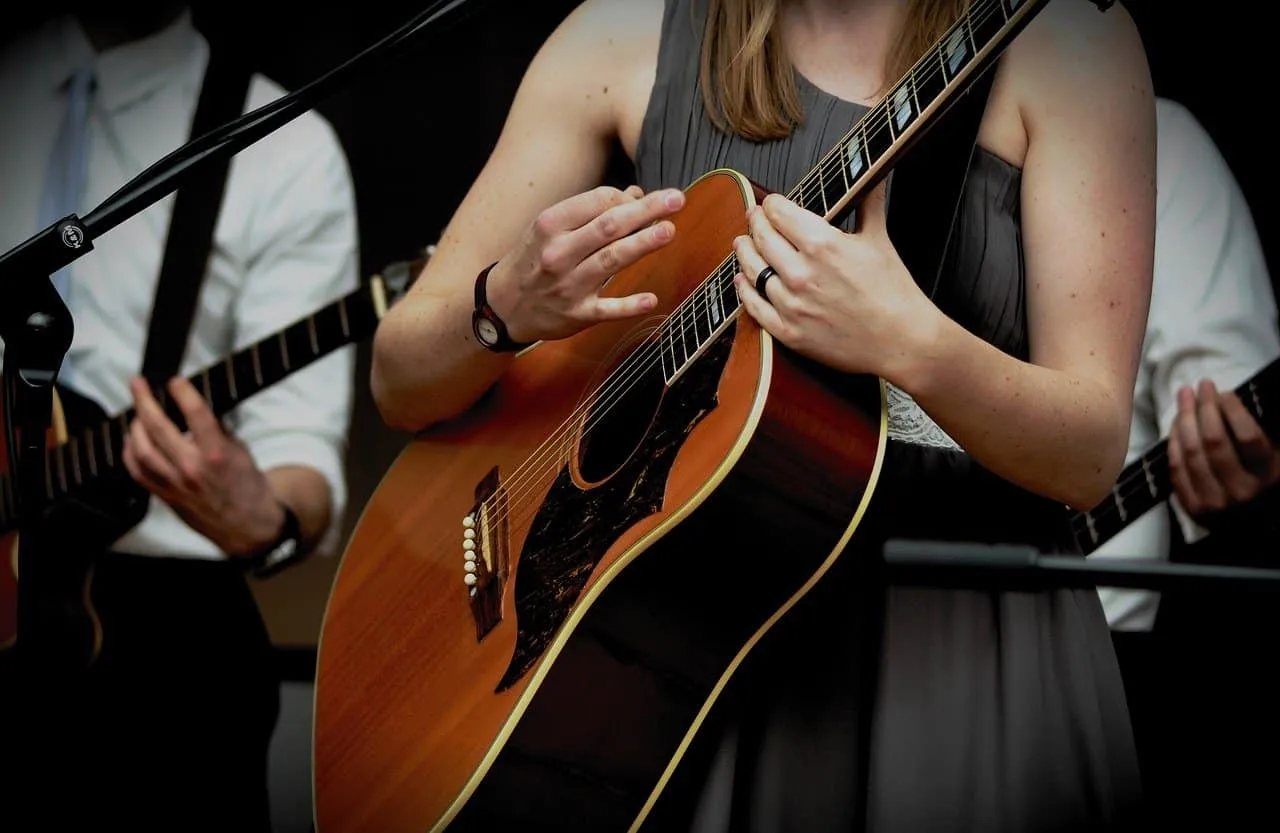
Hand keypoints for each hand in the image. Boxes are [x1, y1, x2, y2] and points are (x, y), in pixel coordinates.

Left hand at [122, 377, 284, 558]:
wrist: (247, 525)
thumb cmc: (247, 487)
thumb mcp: (240, 451)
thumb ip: (216, 431)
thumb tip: (194, 410)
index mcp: (216, 454)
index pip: (195, 413)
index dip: (182, 392)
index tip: (175, 381)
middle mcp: (191, 468)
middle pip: (157, 427)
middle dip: (144, 400)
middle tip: (138, 384)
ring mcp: (175, 484)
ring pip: (141, 449)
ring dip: (135, 426)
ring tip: (137, 413)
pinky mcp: (165, 495)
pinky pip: (137, 471)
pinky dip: (130, 453)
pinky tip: (131, 441)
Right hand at [486, 184, 685, 342]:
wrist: (502, 305)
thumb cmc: (533, 259)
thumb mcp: (550, 228)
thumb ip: (590, 212)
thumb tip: (635, 195)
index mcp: (551, 225)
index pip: (598, 201)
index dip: (628, 198)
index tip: (647, 199)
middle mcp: (559, 253)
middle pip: (609, 226)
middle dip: (645, 211)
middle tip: (676, 199)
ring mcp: (568, 285)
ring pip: (611, 260)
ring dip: (642, 244)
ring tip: (668, 231)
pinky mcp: (576, 314)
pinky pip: (607, 309)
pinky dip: (629, 306)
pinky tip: (652, 299)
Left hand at [731, 185, 937, 378]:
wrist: (901, 340)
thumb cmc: (894, 293)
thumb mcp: (880, 239)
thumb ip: (868, 203)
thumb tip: (872, 174)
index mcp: (822, 244)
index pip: (780, 213)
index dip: (772, 204)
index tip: (771, 203)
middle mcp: (801, 272)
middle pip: (762, 237)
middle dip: (755, 223)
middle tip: (754, 217)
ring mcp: (792, 303)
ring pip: (753, 270)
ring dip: (744, 253)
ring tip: (742, 243)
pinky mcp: (789, 332)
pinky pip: (755, 307)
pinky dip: (744, 291)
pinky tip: (741, 281)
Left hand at [1168, 379, 1279, 522]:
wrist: (1249, 522)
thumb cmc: (1262, 480)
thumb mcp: (1272, 457)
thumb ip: (1257, 433)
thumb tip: (1231, 399)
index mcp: (1267, 474)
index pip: (1249, 437)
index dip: (1234, 411)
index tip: (1224, 392)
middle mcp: (1242, 490)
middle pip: (1214, 441)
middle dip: (1205, 407)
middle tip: (1201, 385)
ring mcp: (1215, 501)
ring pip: (1191, 452)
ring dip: (1185, 418)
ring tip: (1184, 396)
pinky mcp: (1193, 508)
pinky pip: (1176, 468)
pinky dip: (1173, 442)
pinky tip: (1176, 423)